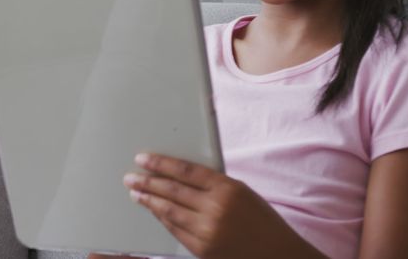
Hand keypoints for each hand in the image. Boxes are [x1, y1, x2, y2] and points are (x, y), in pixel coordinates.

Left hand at [123, 153, 322, 258]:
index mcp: (228, 188)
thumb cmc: (261, 221)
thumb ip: (214, 184)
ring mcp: (208, 231)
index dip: (161, 163)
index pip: (185, 170)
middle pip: (172, 190)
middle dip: (148, 182)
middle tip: (130, 177)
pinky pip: (175, 230)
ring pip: (169, 211)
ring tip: (135, 192)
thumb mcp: (242, 193)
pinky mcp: (203, 249)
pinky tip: (154, 211)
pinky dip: (162, 219)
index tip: (144, 159)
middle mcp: (216, 208)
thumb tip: (180, 175)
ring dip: (149, 200)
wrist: (277, 254)